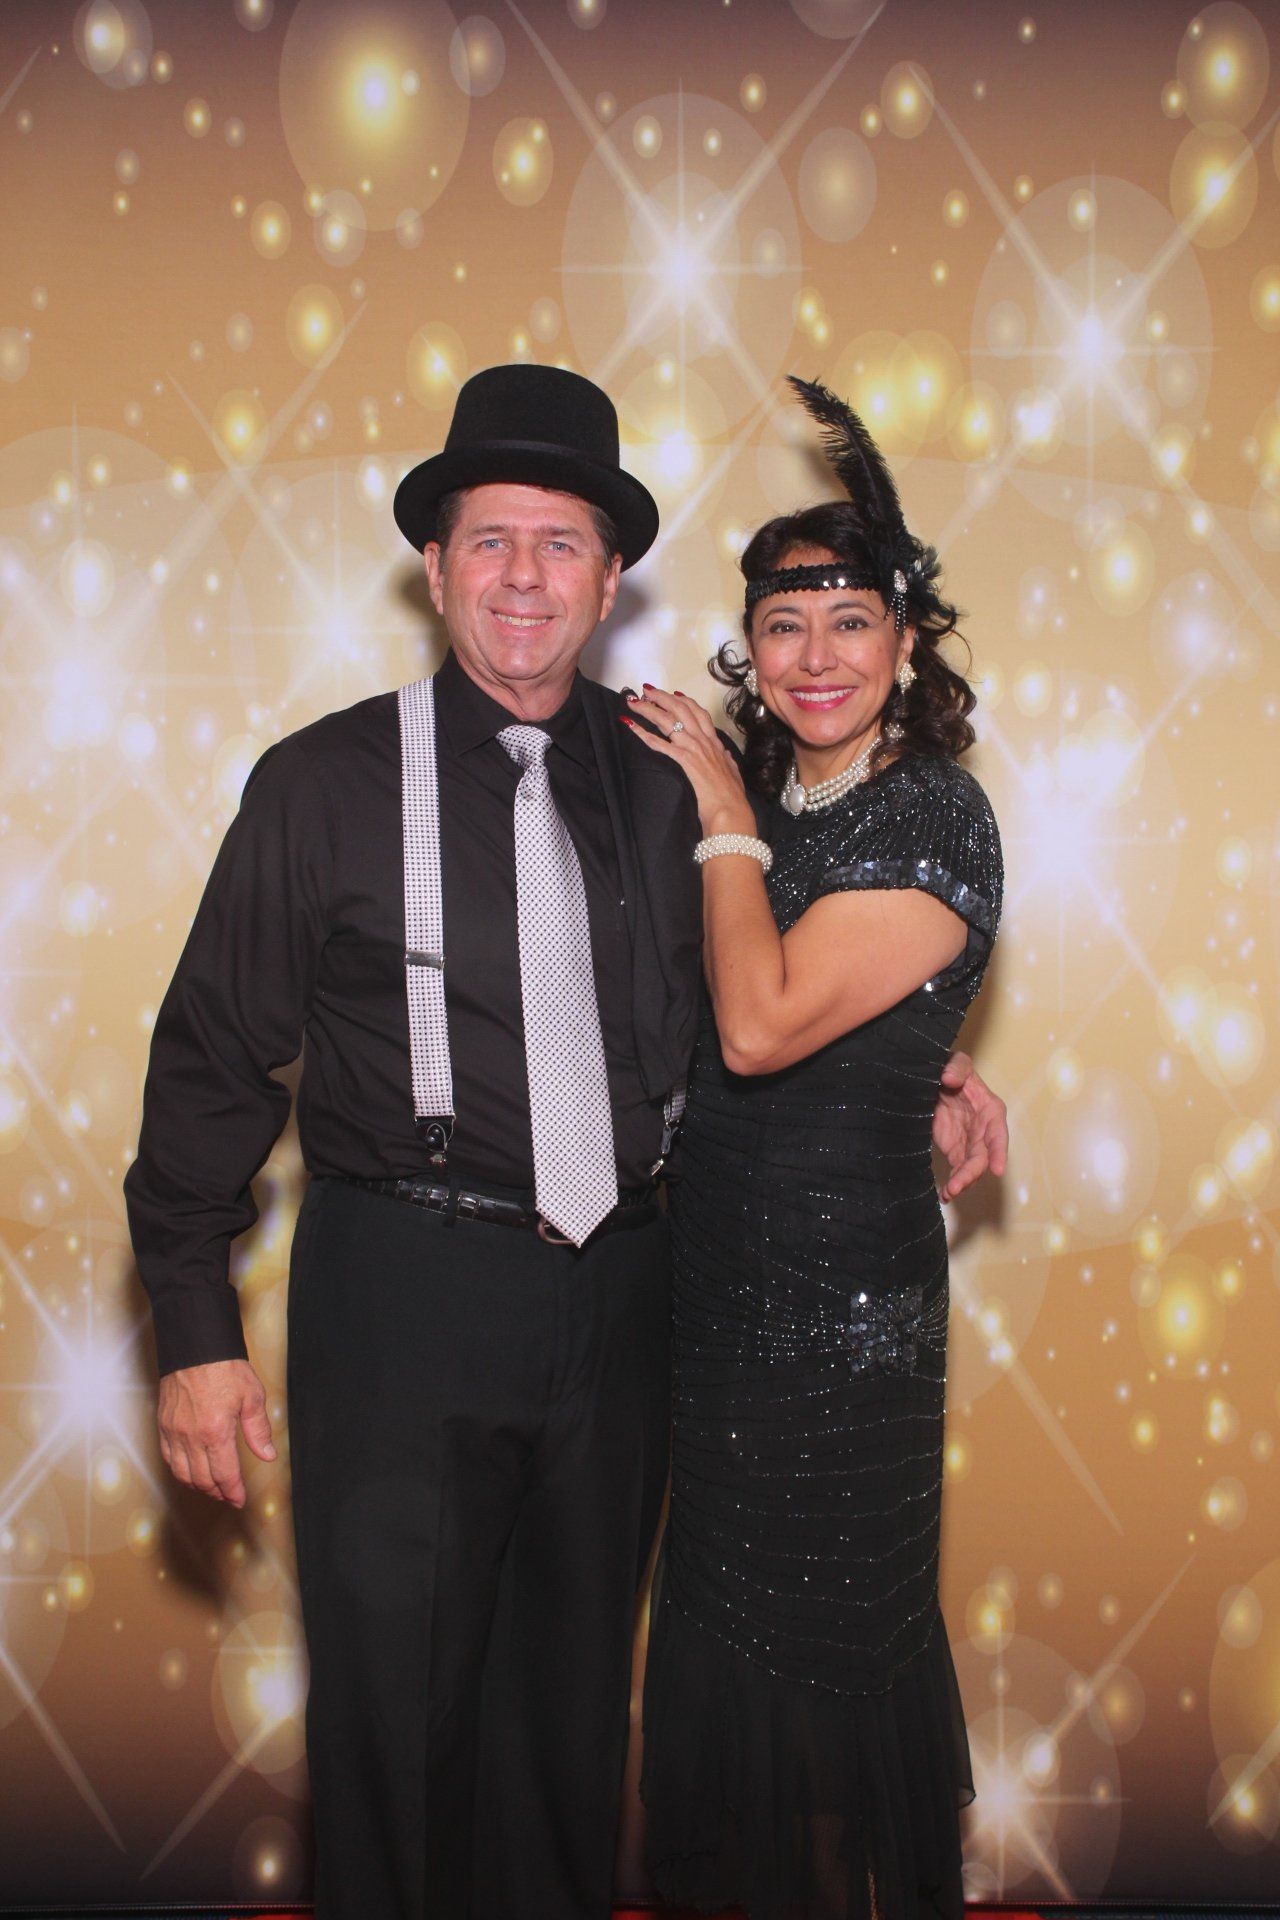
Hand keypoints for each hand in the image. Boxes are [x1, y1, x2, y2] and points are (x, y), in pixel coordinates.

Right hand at [157, 1358, 275, 1507]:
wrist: (195, 1347)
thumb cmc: (225, 1368)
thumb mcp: (252, 1397)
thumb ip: (258, 1430)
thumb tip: (267, 1455)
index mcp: (216, 1432)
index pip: (225, 1475)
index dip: (233, 1492)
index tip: (239, 1500)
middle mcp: (191, 1437)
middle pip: (202, 1479)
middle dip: (217, 1492)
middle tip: (228, 1495)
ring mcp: (174, 1432)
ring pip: (182, 1473)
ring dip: (197, 1485)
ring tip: (211, 1487)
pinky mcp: (163, 1425)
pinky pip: (168, 1458)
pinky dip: (179, 1470)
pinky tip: (189, 1471)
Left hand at [623, 684, 755, 837]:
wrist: (731, 811)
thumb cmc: (731, 798)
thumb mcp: (733, 774)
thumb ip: (727, 762)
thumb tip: (726, 755)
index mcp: (715, 744)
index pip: (700, 713)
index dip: (685, 701)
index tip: (673, 693)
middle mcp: (704, 741)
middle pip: (681, 710)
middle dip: (662, 697)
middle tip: (646, 691)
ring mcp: (695, 748)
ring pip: (668, 721)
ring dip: (648, 710)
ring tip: (634, 703)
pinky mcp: (685, 760)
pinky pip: (660, 743)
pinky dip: (643, 734)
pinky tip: (631, 726)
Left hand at [933, 1051, 1008, 1202]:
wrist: (934, 1081)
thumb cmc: (953, 1069)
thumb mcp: (956, 1062)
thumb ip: (956, 1067)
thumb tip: (951, 1078)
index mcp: (990, 1110)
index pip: (998, 1134)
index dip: (999, 1152)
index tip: (997, 1169)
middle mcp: (984, 1131)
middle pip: (983, 1157)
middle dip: (972, 1173)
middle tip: (957, 1185)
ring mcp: (970, 1143)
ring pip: (971, 1168)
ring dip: (962, 1182)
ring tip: (949, 1193)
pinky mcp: (955, 1150)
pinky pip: (957, 1170)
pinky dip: (953, 1183)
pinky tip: (945, 1195)